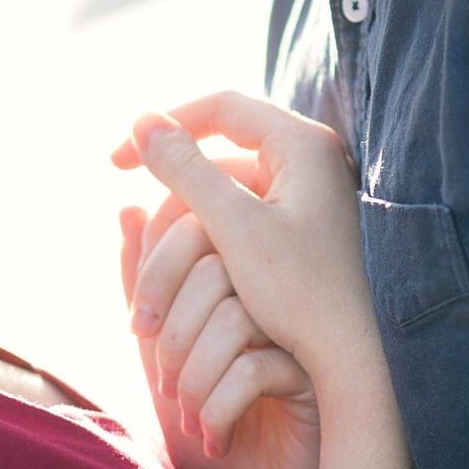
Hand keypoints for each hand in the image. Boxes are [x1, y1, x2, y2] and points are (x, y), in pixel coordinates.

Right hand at [112, 93, 378, 396]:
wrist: (349, 360)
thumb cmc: (299, 293)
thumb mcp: (234, 227)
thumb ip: (186, 170)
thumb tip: (142, 120)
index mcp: (302, 145)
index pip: (221, 107)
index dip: (164, 127)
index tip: (118, 162)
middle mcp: (310, 160)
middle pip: (221, 149)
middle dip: (171, 182)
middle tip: (127, 206)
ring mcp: (308, 195)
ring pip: (226, 188)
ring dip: (185, 214)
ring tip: (151, 245)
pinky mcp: (301, 229)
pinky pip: (240, 215)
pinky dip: (206, 234)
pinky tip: (180, 263)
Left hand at [119, 197, 320, 468]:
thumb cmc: (209, 418)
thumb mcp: (161, 349)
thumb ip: (144, 282)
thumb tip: (127, 211)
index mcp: (244, 271)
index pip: (196, 226)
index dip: (155, 270)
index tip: (139, 329)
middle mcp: (280, 290)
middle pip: (215, 265)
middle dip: (171, 332)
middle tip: (162, 381)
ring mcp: (305, 330)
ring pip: (234, 317)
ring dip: (192, 377)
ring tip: (189, 416)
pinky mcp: (319, 376)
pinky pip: (256, 369)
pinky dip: (218, 409)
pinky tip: (218, 438)